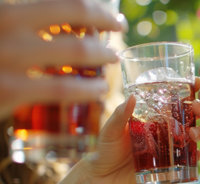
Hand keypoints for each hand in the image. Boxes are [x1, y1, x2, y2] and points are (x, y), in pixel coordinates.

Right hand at [0, 0, 121, 118]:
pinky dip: (88, 88)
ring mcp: (6, 57)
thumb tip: (62, 10)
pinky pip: (61, 88)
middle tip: (119, 25)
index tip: (109, 10)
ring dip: (102, 54)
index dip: (92, 3)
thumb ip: (24, 16)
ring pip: (74, 51)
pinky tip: (99, 90)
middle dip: (105, 17)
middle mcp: (5, 21)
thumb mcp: (4, 23)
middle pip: (75, 11)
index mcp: (6, 6)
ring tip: (114, 59)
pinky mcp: (7, 90)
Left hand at [81, 89, 199, 183]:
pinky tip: (197, 154)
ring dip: (198, 133)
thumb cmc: (105, 150)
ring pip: (190, 137)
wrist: (102, 179)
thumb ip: (120, 115)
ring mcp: (167, 148)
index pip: (172, 102)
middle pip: (187, 117)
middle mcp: (163, 131)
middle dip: (198, 110)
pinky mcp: (169, 166)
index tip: (197, 82)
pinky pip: (186, 161)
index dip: (187, 92)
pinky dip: (195, 156)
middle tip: (199, 109)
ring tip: (194, 134)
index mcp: (152, 118)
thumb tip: (132, 97)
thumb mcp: (111, 130)